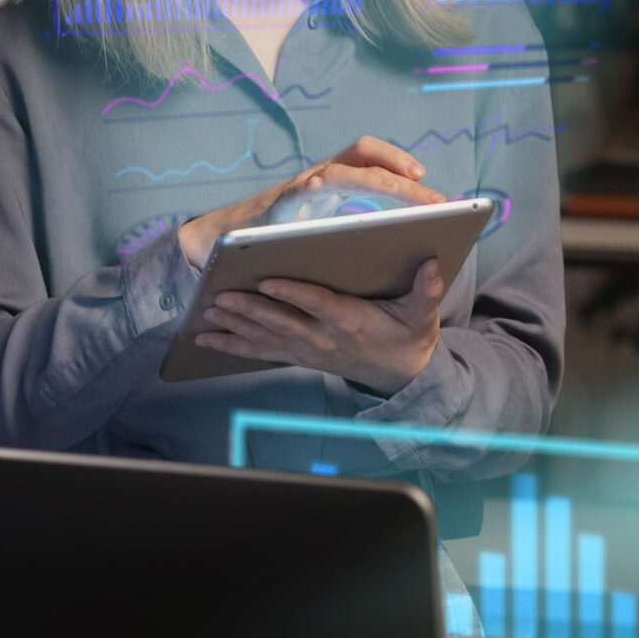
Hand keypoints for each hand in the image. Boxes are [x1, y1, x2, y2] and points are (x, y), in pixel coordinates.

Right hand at [176, 136, 443, 269]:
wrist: (224, 248)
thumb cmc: (282, 242)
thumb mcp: (325, 234)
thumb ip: (357, 231)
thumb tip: (406, 247)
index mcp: (334, 182)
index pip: (370, 158)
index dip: (398, 161)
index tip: (428, 180)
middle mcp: (319, 178)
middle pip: (363, 159)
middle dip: (402, 173)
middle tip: (435, 199)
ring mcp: (297, 189)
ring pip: (340, 171)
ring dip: (377, 178)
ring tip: (408, 185)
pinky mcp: (275, 207)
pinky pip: (295, 193)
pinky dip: (306, 188)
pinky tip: (319, 187)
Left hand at [198, 258, 444, 394]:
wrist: (401, 374)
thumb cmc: (408, 336)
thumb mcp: (423, 314)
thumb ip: (427, 289)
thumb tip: (433, 263)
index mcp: (351, 321)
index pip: (318, 304)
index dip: (293, 293)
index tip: (269, 280)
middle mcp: (324, 338)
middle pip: (282, 322)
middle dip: (250, 310)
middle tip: (222, 297)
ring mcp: (308, 350)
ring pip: (266, 337)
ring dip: (235, 326)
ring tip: (208, 313)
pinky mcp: (298, 355)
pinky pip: (261, 352)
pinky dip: (232, 346)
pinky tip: (206, 339)